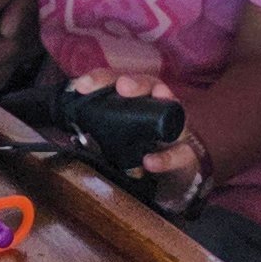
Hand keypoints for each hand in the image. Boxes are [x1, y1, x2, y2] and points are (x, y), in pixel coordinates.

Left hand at [69, 68, 204, 190]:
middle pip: (151, 85)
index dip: (102, 79)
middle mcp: (158, 108)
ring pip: (173, 108)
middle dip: (136, 83)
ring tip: (148, 108)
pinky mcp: (186, 155)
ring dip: (162, 100)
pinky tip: (149, 161)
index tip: (83, 86)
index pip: (120, 82)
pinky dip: (165, 158)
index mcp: (137, 101)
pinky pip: (181, 154)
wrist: (165, 182)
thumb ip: (97, 135)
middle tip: (122, 87)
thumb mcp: (116, 141)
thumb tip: (74, 134)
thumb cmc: (138, 152)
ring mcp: (176, 129)